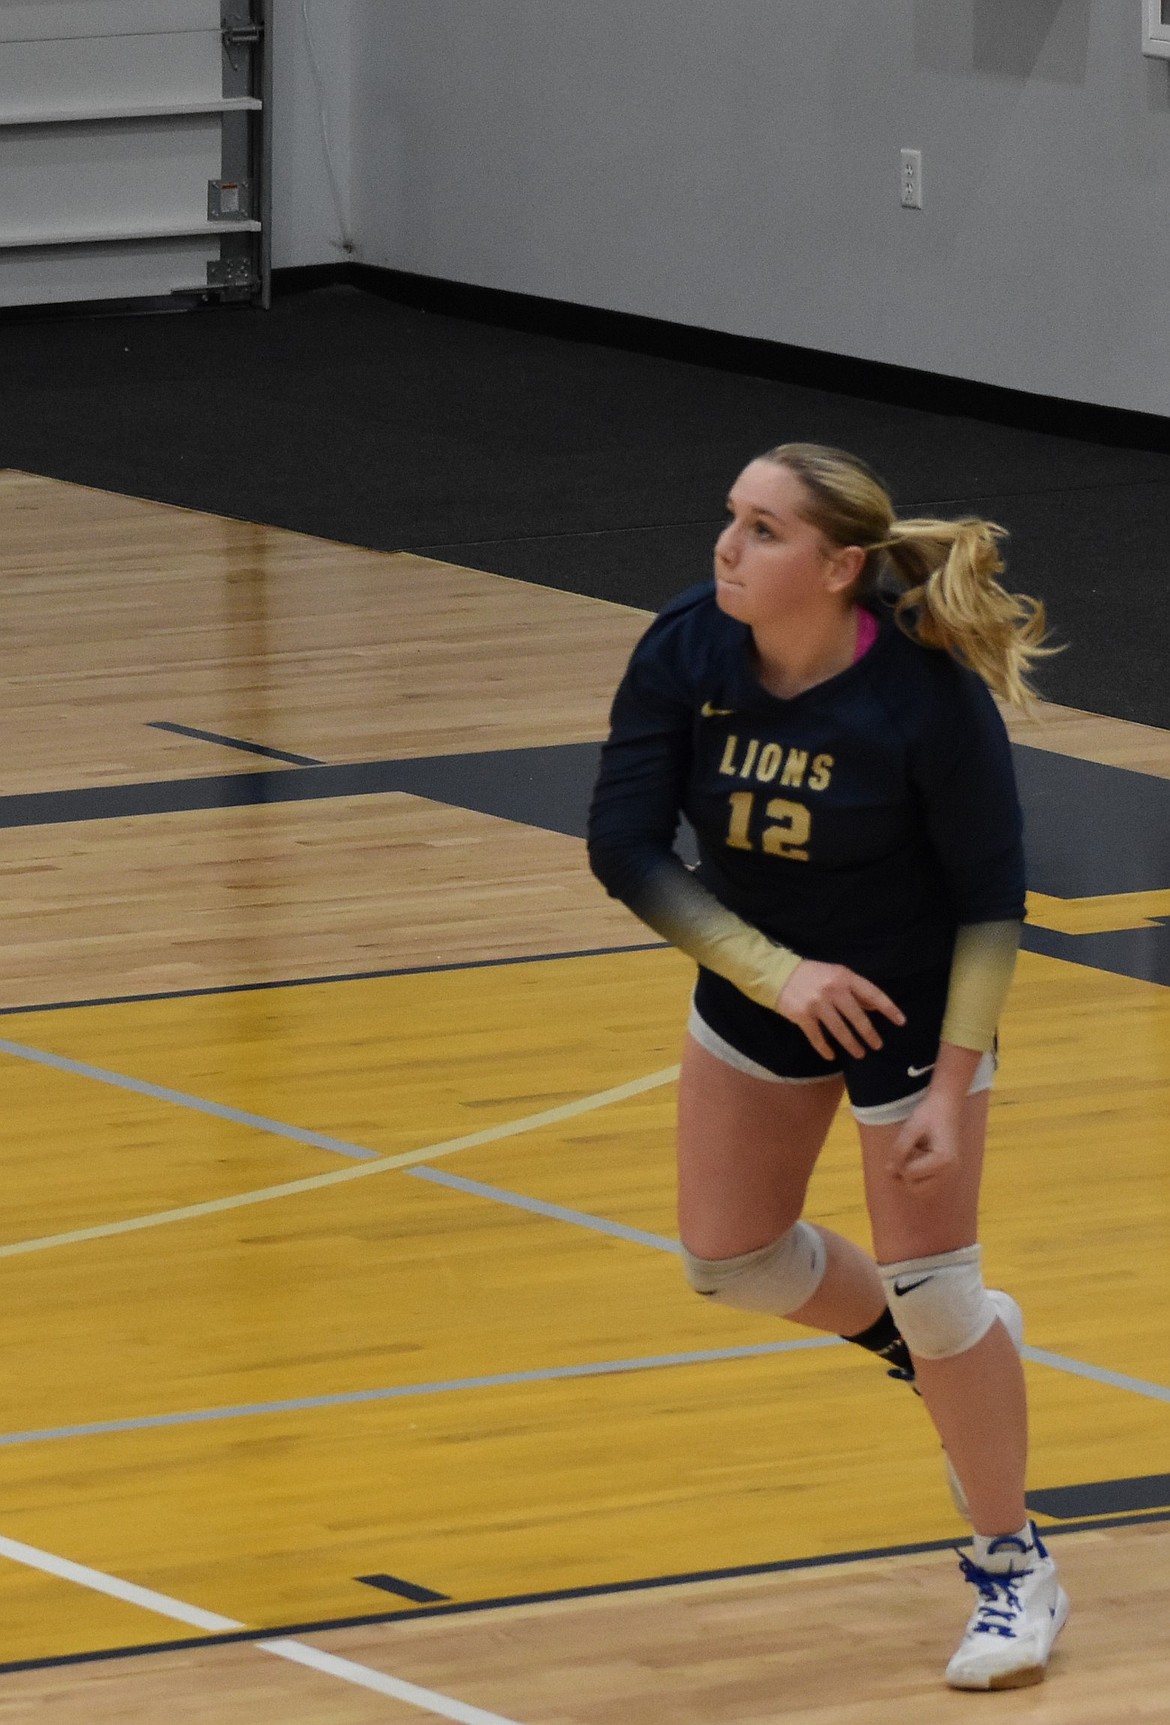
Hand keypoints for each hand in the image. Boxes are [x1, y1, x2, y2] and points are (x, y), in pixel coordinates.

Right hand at [776, 961, 905, 1059]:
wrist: (777, 974)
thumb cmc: (811, 974)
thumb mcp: (836, 975)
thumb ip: (854, 990)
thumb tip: (874, 1008)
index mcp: (844, 977)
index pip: (873, 994)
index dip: (888, 1008)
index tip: (901, 1022)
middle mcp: (833, 990)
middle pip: (857, 1017)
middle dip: (869, 1034)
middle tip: (877, 1046)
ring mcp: (817, 1004)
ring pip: (840, 1030)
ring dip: (852, 1045)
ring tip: (860, 1054)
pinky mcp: (802, 1016)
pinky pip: (817, 1037)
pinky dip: (824, 1048)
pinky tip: (831, 1056)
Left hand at [889, 1090, 961, 1186]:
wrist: (947, 1105)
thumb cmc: (929, 1113)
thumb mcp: (910, 1129)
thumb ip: (899, 1150)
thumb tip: (889, 1171)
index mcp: (943, 1160)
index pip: (909, 1175)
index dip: (898, 1163)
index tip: (900, 1146)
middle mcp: (950, 1172)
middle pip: (916, 1190)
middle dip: (904, 1175)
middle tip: (903, 1154)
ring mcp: (951, 1174)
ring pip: (922, 1191)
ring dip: (911, 1177)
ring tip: (912, 1155)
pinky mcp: (949, 1173)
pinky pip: (928, 1184)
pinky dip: (919, 1176)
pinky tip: (919, 1158)